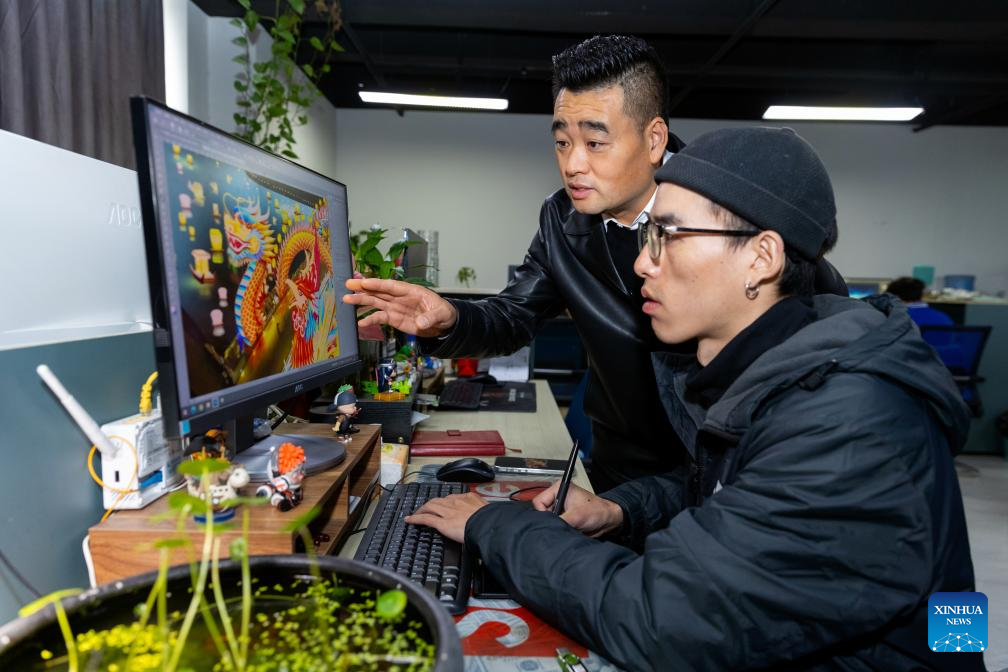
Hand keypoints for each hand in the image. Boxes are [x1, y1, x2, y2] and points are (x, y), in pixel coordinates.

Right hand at [343, 278, 457, 336]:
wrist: (442, 325)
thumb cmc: (443, 313)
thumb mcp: (441, 314)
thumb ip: (431, 317)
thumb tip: (421, 323)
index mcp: (411, 291)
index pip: (392, 286)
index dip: (378, 284)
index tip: (365, 283)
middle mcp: (400, 297)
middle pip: (379, 291)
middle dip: (364, 288)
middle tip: (348, 285)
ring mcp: (395, 307)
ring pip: (376, 302)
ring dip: (361, 301)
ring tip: (347, 300)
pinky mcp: (394, 318)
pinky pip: (379, 318)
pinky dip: (370, 320)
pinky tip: (360, 323)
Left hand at [404, 493, 486, 542]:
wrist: (488, 525)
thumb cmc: (491, 520)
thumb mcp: (488, 510)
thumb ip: (483, 510)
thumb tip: (485, 513)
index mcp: (468, 498)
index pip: (452, 498)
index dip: (445, 502)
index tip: (443, 505)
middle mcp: (456, 502)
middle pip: (438, 500)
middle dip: (430, 504)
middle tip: (425, 508)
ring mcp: (448, 512)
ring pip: (430, 507)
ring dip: (421, 510)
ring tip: (416, 513)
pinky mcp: (442, 523)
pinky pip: (426, 519)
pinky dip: (416, 518)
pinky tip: (410, 520)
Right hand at [532, 482, 622, 537]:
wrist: (608, 521)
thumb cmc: (597, 511)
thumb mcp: (577, 515)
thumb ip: (560, 521)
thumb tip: (547, 529)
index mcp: (558, 489)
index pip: (539, 502)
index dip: (543, 513)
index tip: (553, 520)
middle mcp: (557, 497)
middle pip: (542, 512)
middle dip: (551, 521)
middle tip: (561, 525)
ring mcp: (560, 508)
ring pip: (548, 521)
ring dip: (556, 526)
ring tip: (568, 527)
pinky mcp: (563, 518)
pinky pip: (554, 526)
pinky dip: (560, 530)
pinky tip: (568, 530)